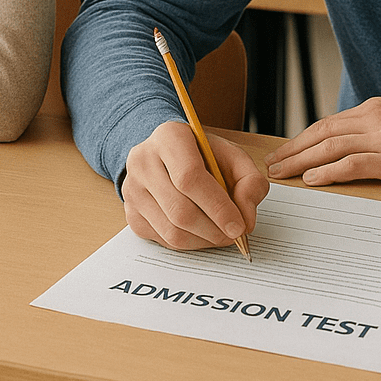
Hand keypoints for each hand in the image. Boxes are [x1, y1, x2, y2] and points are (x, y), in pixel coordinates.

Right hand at [123, 120, 268, 250]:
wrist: (168, 155)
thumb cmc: (202, 155)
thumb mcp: (233, 156)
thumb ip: (250, 181)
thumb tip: (246, 220)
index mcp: (169, 137)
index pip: (189, 177)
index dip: (217, 207)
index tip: (239, 226)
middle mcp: (143, 161)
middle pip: (180, 210)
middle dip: (213, 230)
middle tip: (234, 235)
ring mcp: (132, 189)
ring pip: (171, 231)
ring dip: (203, 240)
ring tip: (220, 234)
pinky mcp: (131, 213)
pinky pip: (163, 240)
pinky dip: (189, 243)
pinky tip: (201, 231)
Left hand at [265, 97, 380, 186]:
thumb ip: (380, 126)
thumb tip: (357, 141)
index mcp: (375, 109)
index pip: (328, 124)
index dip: (302, 139)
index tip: (284, 151)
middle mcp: (374, 119)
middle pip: (322, 134)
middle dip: (292, 150)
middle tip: (271, 165)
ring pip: (330, 148)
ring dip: (301, 162)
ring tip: (281, 174)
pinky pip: (353, 164)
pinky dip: (328, 172)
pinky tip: (312, 180)